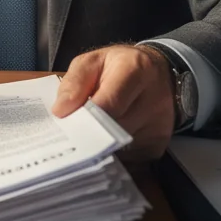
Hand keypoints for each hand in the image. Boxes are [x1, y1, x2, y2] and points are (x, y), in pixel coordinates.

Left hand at [51, 44, 174, 160]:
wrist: (157, 72)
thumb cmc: (118, 66)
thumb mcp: (91, 62)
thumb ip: (74, 82)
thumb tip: (61, 111)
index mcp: (136, 70)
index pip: (109, 103)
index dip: (85, 117)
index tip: (65, 126)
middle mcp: (154, 99)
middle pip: (114, 129)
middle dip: (89, 132)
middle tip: (71, 133)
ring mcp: (159, 126)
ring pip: (119, 147)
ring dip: (100, 144)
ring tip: (89, 132)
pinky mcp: (159, 145)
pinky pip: (128, 158)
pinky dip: (113, 151)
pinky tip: (107, 139)